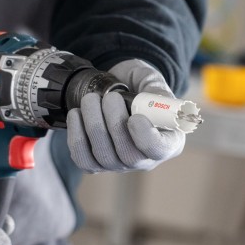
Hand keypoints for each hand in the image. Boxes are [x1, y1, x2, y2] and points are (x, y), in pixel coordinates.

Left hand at [66, 59, 185, 171]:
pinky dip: (76, 136)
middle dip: (115, 125)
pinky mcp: (96, 163)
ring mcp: (120, 164)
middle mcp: (146, 158)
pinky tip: (77, 114)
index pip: (160, 150)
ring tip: (91, 99)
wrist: (116, 88)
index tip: (135, 117)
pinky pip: (83, 160)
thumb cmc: (138, 85)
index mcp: (168, 139)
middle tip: (110, 97)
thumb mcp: (151, 81)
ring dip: (93, 125)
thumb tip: (153, 100)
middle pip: (130, 157)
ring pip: (104, 158)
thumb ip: (155, 90)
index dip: (146, 138)